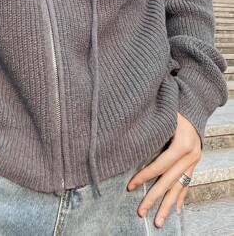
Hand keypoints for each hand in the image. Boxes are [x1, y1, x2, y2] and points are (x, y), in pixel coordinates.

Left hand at [126, 112, 200, 227]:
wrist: (193, 103)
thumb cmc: (172, 107)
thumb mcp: (163, 116)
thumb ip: (150, 130)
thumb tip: (129, 143)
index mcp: (183, 143)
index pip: (160, 165)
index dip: (144, 176)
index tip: (130, 186)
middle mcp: (191, 154)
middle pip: (170, 181)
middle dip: (154, 198)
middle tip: (141, 212)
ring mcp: (194, 160)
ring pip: (180, 187)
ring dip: (168, 205)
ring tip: (159, 221)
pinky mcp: (195, 162)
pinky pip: (187, 183)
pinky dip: (180, 197)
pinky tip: (175, 210)